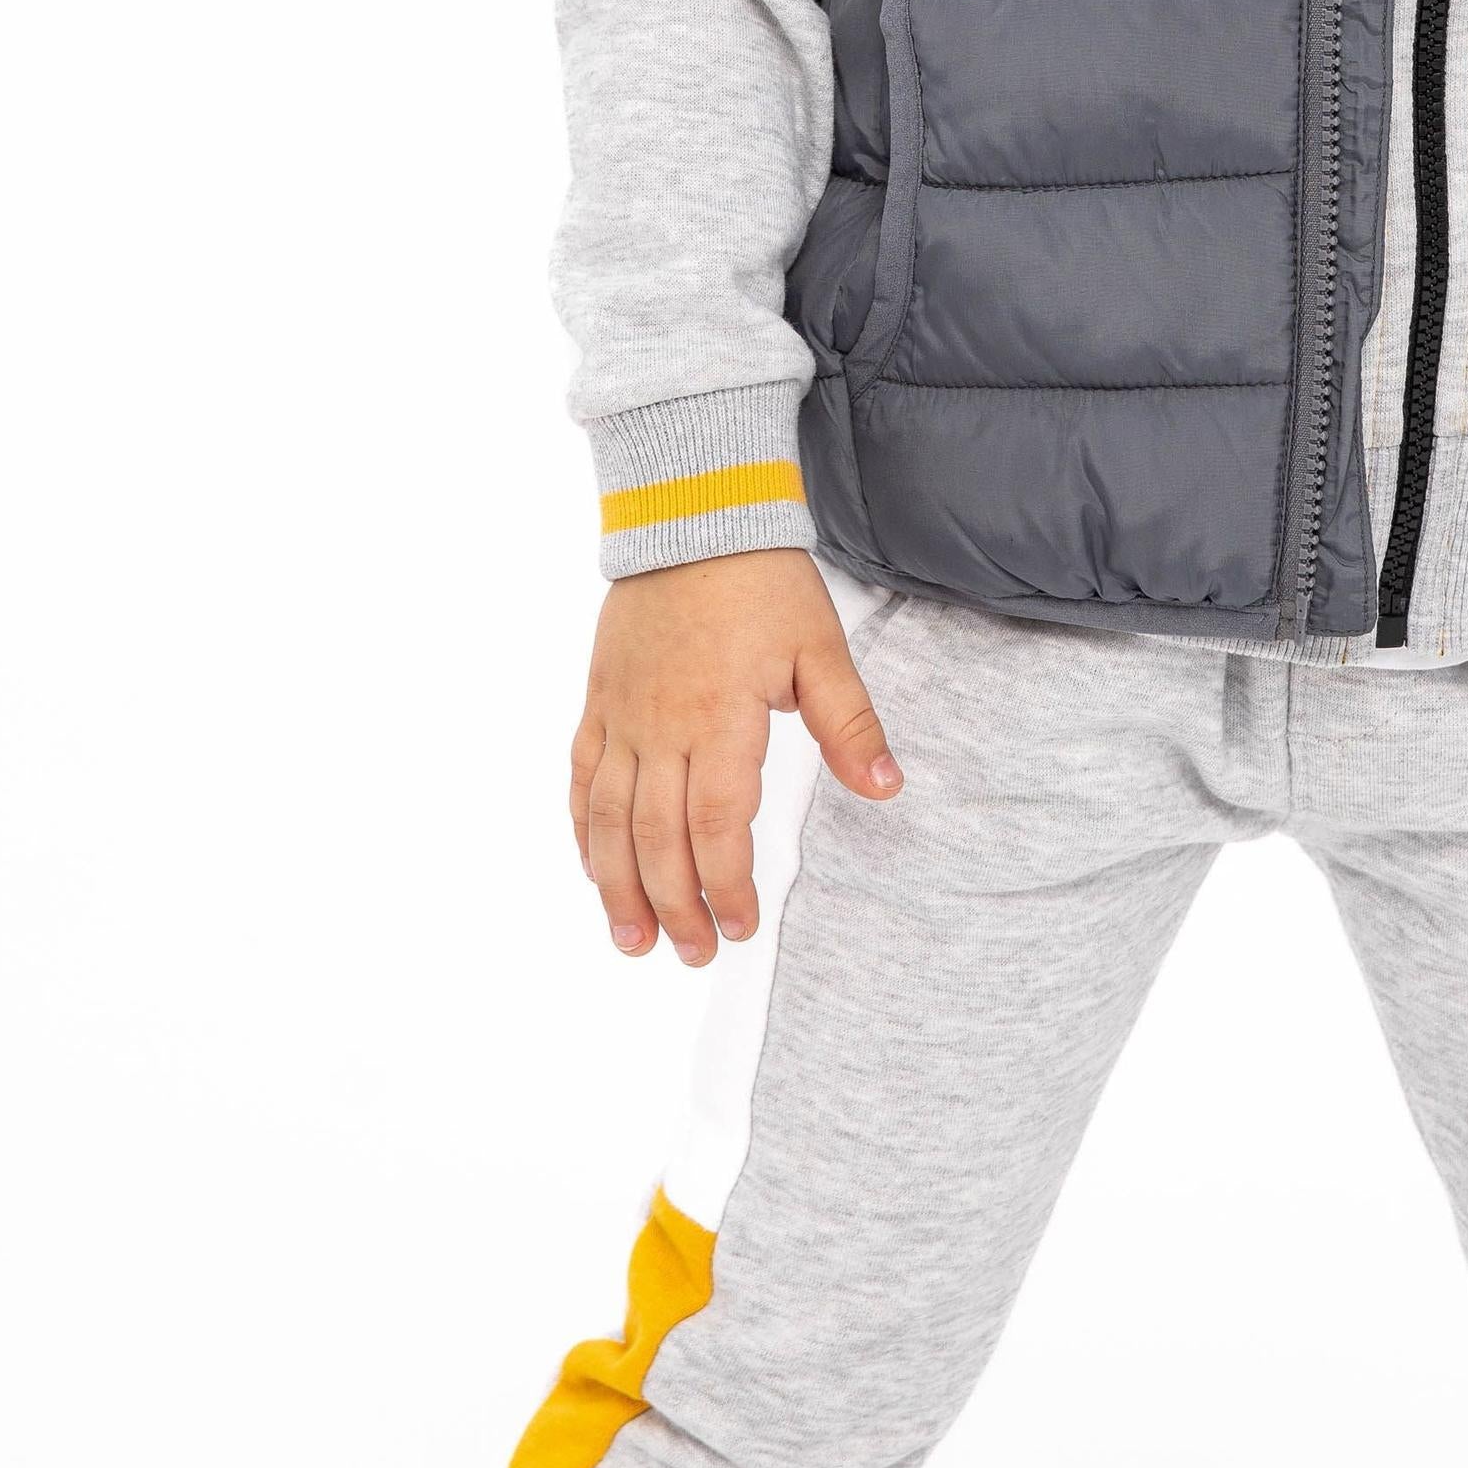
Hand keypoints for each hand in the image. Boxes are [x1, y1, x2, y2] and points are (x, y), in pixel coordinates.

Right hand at [569, 548, 899, 964]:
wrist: (693, 514)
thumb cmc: (762, 582)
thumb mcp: (821, 649)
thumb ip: (850, 724)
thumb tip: (886, 788)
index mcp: (720, 721)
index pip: (717, 827)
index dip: (727, 885)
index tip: (742, 925)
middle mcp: (660, 728)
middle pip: (657, 839)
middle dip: (675, 906)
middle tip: (694, 953)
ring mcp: (621, 716)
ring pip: (607, 820)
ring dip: (617, 887)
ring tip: (631, 940)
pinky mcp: (599, 701)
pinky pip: (581, 778)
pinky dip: (583, 831)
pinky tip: (594, 868)